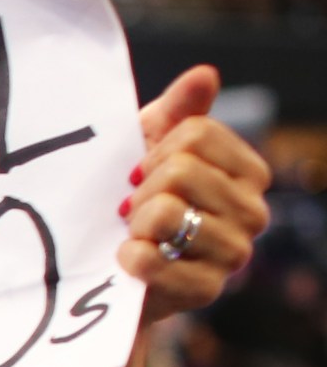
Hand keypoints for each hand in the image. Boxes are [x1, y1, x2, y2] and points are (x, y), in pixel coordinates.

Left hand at [123, 66, 271, 323]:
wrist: (114, 265)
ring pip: (165, 213)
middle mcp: (253, 212)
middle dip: (141, 189)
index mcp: (248, 171)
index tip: (141, 173)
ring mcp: (234, 253)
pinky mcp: (204, 291)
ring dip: (134, 223)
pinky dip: (130, 258)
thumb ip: (180, 109)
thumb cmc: (135, 196)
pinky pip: (153, 261)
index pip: (196, 135)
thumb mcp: (150, 144)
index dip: (154, 151)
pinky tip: (129, 258)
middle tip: (133, 209)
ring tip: (136, 233)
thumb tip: (204, 75)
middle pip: (180, 171)